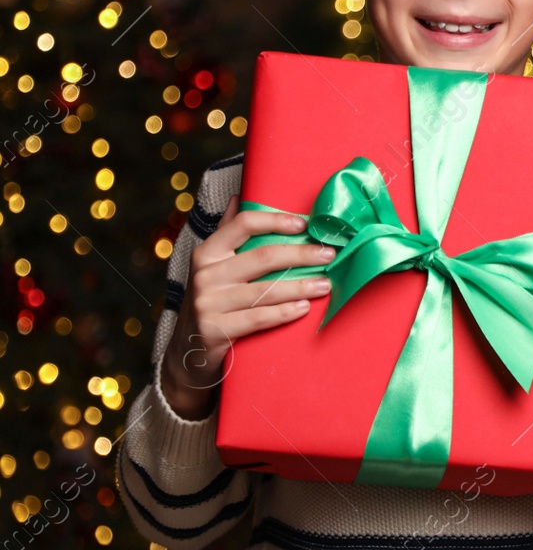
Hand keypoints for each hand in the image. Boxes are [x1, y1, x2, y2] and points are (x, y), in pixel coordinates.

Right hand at [160, 194, 333, 420]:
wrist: (186, 353)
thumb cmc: (213, 302)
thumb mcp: (214, 267)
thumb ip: (228, 234)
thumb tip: (240, 196)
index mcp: (207, 253)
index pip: (243, 224)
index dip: (276, 219)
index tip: (305, 223)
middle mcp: (205, 275)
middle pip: (263, 257)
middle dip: (301, 254)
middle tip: (329, 254)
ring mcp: (207, 303)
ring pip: (265, 290)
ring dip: (301, 286)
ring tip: (326, 284)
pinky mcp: (214, 331)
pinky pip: (258, 318)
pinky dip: (284, 313)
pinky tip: (304, 309)